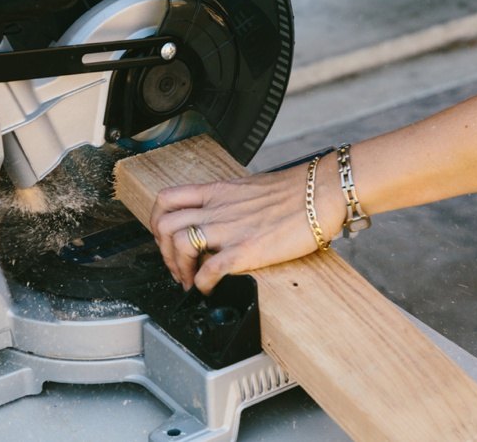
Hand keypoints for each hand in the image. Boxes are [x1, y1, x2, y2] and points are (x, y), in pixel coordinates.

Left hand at [150, 155, 345, 294]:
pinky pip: (209, 271)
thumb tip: (224, 216)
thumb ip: (230, 201)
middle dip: (164, 251)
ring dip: (178, 268)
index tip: (165, 238)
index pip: (167, 199)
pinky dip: (202, 285)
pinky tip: (210, 289)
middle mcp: (217, 208)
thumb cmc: (295, 190)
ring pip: (180, 245)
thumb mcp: (250, 187)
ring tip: (189, 280)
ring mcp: (229, 228)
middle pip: (165, 225)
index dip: (157, 222)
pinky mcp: (245, 250)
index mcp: (217, 191)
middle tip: (176, 266)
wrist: (320, 191)